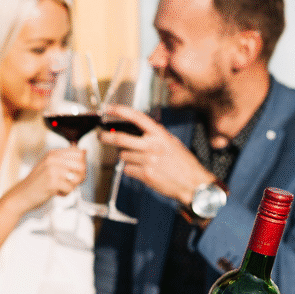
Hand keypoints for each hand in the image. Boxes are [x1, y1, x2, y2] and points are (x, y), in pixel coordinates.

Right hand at [5, 147, 86, 211]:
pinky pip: (70, 188)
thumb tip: (84, 151)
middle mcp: (53, 159)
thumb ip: (65, 159)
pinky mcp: (52, 182)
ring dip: (72, 185)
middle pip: (81, 164)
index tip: (74, 172)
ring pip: (78, 177)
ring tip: (62, 187)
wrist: (21, 195)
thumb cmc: (36, 182)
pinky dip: (65, 193)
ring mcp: (52, 170)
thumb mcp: (49, 165)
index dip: (81, 164)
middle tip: (70, 182)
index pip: (79, 152)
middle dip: (80, 176)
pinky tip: (56, 192)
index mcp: (53, 154)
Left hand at [98, 105, 213, 206]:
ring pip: (123, 156)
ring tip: (141, 161)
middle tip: (101, 136)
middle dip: (106, 137)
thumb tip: (137, 133)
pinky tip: (143, 171)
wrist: (193, 184)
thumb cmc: (184, 164)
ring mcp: (148, 160)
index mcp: (160, 135)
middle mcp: (152, 145)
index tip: (108, 109)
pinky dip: (131, 170)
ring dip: (127, 157)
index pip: (136, 117)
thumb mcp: (172, 143)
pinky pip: (127, 169)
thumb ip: (155, 137)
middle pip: (120, 139)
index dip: (120, 111)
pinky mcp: (145, 174)